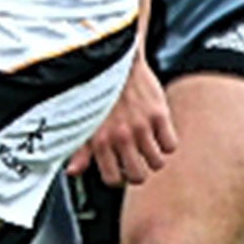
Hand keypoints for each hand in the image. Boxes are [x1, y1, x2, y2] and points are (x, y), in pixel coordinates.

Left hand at [68, 57, 176, 186]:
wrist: (116, 63)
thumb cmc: (97, 94)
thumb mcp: (83, 122)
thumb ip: (79, 150)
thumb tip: (72, 172)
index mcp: (99, 141)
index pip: (113, 180)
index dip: (118, 178)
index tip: (119, 169)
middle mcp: (120, 136)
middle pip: (139, 176)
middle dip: (137, 172)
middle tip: (135, 160)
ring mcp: (141, 126)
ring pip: (157, 163)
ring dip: (153, 158)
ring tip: (146, 146)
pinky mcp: (159, 115)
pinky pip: (171, 146)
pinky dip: (166, 144)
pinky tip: (157, 134)